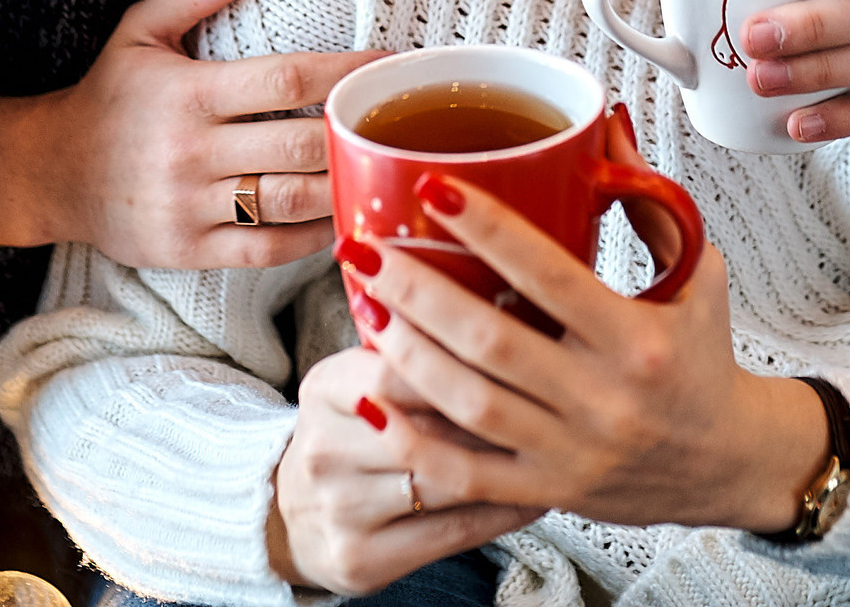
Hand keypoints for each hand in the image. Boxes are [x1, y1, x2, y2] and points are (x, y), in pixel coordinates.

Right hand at [0, 0, 385, 267]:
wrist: (49, 173)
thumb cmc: (108, 96)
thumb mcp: (137, 32)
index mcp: (188, 93)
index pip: (284, 81)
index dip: (343, 73)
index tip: (387, 65)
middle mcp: (191, 151)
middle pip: (298, 145)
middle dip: (355, 133)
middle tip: (398, 123)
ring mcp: (189, 206)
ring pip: (288, 202)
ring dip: (342, 186)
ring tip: (382, 168)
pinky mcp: (187, 249)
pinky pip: (264, 249)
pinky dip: (310, 237)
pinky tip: (340, 217)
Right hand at [270, 347, 542, 594]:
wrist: (293, 512)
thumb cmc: (353, 431)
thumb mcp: (360, 376)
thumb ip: (411, 341)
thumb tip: (496, 289)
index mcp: (324, 389)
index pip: (400, 366)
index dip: (463, 358)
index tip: (520, 346)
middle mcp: (323, 449)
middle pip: (427, 427)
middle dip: (496, 414)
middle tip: (554, 398)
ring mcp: (339, 508)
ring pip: (445, 481)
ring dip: (507, 464)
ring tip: (557, 443)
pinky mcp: (359, 558)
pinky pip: (451, 533)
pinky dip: (502, 511)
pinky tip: (537, 493)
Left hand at [343, 122, 828, 534]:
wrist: (726, 463)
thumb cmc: (703, 359)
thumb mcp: (696, 274)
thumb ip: (646, 199)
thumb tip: (605, 123)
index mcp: (637, 338)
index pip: (551, 275)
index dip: (488, 231)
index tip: (435, 189)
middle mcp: (603, 399)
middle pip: (492, 340)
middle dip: (417, 290)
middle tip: (364, 248)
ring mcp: (572, 452)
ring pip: (469, 405)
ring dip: (406, 352)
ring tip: (364, 304)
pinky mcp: (548, 491)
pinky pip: (467, 475)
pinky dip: (414, 441)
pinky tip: (374, 401)